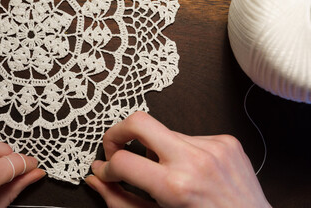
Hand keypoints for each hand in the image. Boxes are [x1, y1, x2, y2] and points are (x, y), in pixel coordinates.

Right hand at [85, 111, 270, 207]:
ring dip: (156, 149)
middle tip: (116, 147)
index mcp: (176, 186)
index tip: (108, 171)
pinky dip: (181, 151)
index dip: (107, 167)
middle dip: (118, 132)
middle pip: (140, 121)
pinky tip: (191, 169)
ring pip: (164, 132)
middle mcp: (195, 160)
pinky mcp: (225, 141)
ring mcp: (213, 146)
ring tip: (168, 171)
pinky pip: (189, 136)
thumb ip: (120, 200)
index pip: (123, 161)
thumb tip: (96, 178)